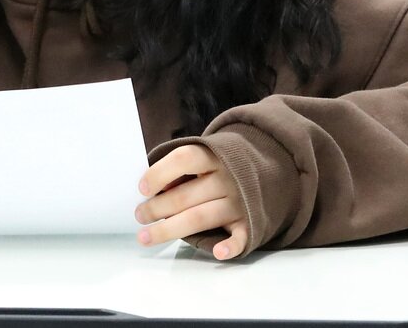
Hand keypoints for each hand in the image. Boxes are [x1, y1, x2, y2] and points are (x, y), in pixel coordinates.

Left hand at [135, 144, 247, 259]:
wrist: (268, 167)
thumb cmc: (221, 165)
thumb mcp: (205, 155)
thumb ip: (181, 168)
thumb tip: (152, 190)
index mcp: (214, 156)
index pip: (184, 159)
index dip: (160, 173)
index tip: (142, 188)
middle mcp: (227, 178)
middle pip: (186, 196)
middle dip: (157, 208)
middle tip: (140, 215)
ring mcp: (239, 202)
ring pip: (200, 218)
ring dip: (170, 229)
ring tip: (146, 236)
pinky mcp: (250, 223)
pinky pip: (240, 237)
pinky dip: (231, 246)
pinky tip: (218, 252)